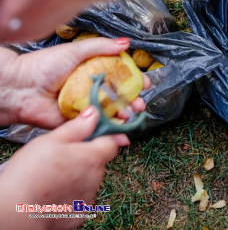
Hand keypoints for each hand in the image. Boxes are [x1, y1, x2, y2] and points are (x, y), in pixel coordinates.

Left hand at [0, 37, 150, 128]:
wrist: (19, 88)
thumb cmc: (44, 65)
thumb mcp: (76, 50)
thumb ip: (102, 46)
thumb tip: (127, 43)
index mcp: (93, 71)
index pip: (120, 76)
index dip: (135, 80)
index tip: (146, 83)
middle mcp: (92, 90)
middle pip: (120, 97)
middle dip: (134, 101)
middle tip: (140, 104)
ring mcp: (86, 108)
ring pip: (112, 113)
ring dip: (125, 116)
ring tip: (131, 116)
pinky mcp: (78, 123)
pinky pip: (97, 128)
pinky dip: (111, 133)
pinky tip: (123, 133)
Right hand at [0, 107, 128, 229]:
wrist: (15, 210)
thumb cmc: (31, 172)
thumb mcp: (51, 140)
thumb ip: (77, 127)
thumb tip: (95, 113)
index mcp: (93, 158)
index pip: (111, 143)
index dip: (101, 137)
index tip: (88, 136)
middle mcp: (96, 179)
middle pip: (97, 162)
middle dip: (84, 158)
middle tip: (60, 157)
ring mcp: (88, 198)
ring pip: (88, 181)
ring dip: (77, 177)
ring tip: (52, 177)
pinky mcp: (79, 214)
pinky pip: (79, 200)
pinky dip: (70, 196)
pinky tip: (52, 194)